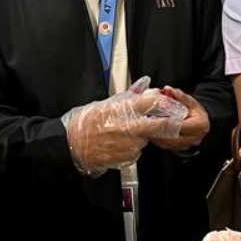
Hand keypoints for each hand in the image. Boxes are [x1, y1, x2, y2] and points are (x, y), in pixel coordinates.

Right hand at [64, 83, 184, 171]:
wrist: (72, 144)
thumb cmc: (86, 122)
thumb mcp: (106, 103)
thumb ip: (129, 95)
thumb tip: (145, 83)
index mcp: (123, 110)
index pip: (152, 103)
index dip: (164, 104)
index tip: (169, 105)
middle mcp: (128, 127)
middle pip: (158, 125)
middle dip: (166, 124)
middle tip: (167, 122)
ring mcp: (128, 144)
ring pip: (146, 140)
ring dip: (142, 137)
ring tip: (127, 134)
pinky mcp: (125, 157)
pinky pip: (136, 152)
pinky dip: (133, 149)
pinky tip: (120, 144)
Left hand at [149, 86, 210, 150]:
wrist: (201, 123)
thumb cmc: (195, 111)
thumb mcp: (190, 101)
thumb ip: (179, 95)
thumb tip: (167, 89)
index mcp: (199, 125)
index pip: (178, 125)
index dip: (163, 122)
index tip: (151, 117)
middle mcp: (194, 138)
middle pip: (170, 136)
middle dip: (156, 129)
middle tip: (143, 122)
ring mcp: (187, 145)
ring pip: (166, 143)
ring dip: (154, 135)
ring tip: (144, 126)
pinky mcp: (179, 149)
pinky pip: (165, 145)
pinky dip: (156, 138)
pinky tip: (149, 131)